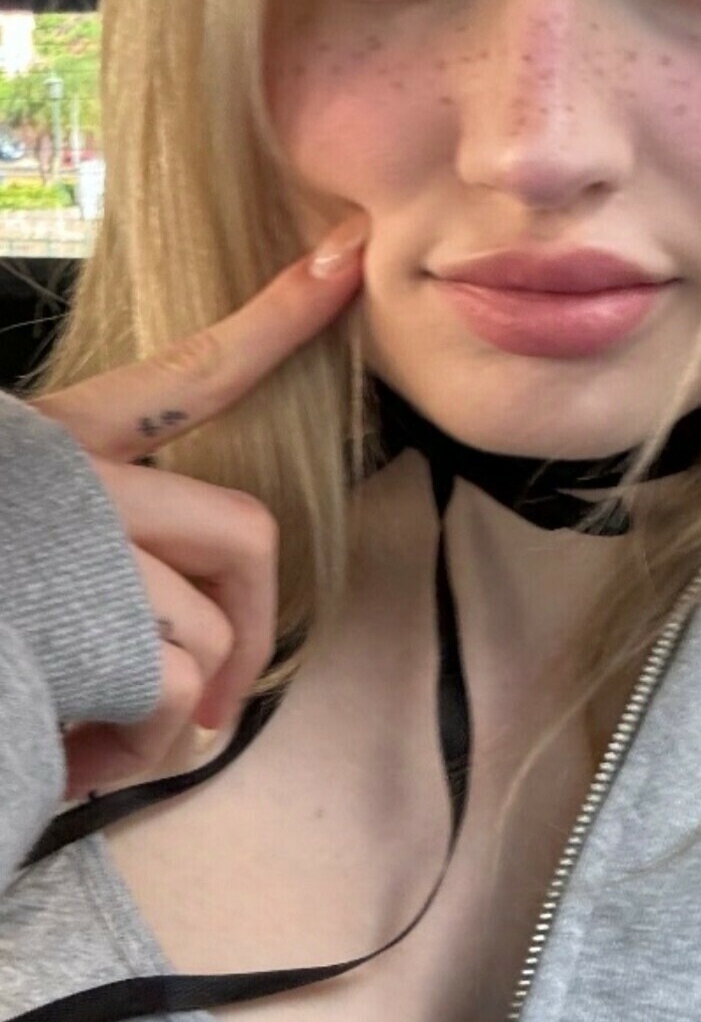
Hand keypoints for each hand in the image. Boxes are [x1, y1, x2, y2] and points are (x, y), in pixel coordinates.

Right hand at [29, 213, 369, 801]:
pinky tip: (67, 763)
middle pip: (245, 533)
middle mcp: (70, 476)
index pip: (190, 372)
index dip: (280, 316)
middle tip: (216, 705)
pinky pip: (170, 687)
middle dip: (251, 630)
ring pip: (203, 631)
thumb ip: (101, 550)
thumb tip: (191, 647)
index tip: (346, 259)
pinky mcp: (78, 621)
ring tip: (80, 746)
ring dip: (162, 721)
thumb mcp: (32, 546)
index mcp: (54, 441)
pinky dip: (137, 749)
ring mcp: (75, 545)